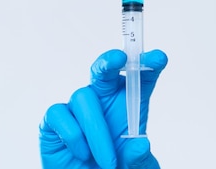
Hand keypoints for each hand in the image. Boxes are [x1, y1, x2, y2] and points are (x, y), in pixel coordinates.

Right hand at [39, 49, 167, 168]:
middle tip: (120, 57)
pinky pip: (61, 114)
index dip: (149, 64)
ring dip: (96, 129)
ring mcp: (79, 106)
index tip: (159, 58)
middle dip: (111, 59)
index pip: (142, 76)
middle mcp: (105, 97)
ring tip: (108, 161)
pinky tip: (83, 154)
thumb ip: (139, 157)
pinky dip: (73, 135)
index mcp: (131, 101)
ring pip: (84, 96)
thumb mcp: (136, 167)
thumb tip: (140, 144)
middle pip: (106, 68)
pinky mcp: (56, 119)